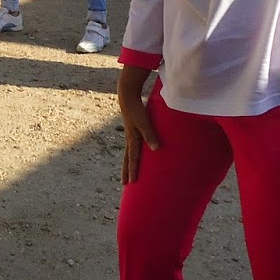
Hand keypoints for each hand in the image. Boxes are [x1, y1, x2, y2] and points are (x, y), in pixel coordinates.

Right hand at [118, 68, 159, 184]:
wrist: (127, 95)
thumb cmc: (137, 108)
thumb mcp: (144, 122)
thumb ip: (150, 135)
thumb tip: (155, 149)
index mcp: (132, 139)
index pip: (133, 158)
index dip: (133, 171)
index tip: (132, 183)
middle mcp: (130, 138)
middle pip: (127, 158)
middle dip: (127, 171)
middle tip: (124, 184)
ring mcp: (130, 134)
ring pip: (129, 152)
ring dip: (129, 163)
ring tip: (129, 171)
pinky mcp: (132, 129)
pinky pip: (133, 145)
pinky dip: (133, 152)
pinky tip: (137, 152)